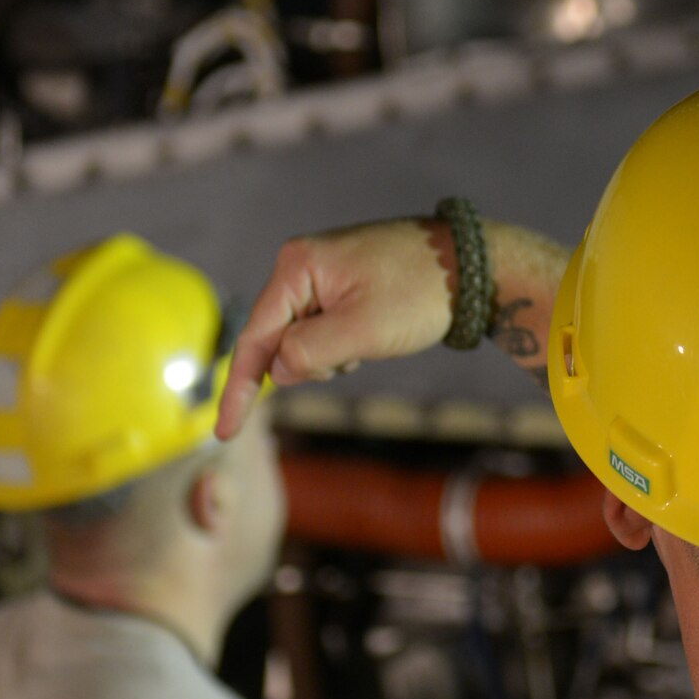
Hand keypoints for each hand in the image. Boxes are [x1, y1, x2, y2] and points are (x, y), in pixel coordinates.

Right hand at [216, 219, 452, 439]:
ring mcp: (323, 272)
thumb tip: (277, 370)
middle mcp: (301, 264)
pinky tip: (376, 334)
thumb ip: (309, 353)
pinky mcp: (344, 283)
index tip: (224, 434)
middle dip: (308, 364)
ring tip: (373, 337)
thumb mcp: (362, 331)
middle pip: (277, 339)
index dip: (238, 388)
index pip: (254, 337)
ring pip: (303, 339)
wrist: (474, 265)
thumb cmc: (420, 293)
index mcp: (297, 266)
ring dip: (331, 356)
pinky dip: (344, 345)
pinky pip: (326, 329)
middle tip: (355, 356)